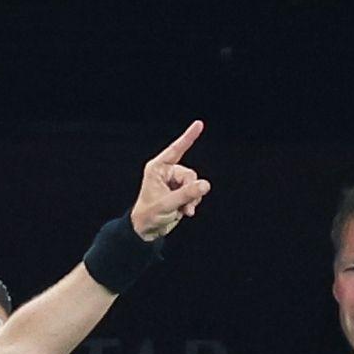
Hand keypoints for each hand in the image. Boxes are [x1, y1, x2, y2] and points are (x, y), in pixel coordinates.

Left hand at [129, 120, 210, 242]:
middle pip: (190, 174)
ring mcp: (174, 182)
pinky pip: (195, 192)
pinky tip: (184, 211)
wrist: (147, 230)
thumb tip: (205, 184)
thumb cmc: (149, 215)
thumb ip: (187, 194)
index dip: (188, 137)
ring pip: (195, 184)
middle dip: (190, 191)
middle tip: (185, 207)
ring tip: (182, 211)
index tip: (199, 124)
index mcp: (157, 169)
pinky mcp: (181, 191)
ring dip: (192, 199)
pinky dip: (192, 202)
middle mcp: (167, 172)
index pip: (175, 150)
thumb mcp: (167, 205)